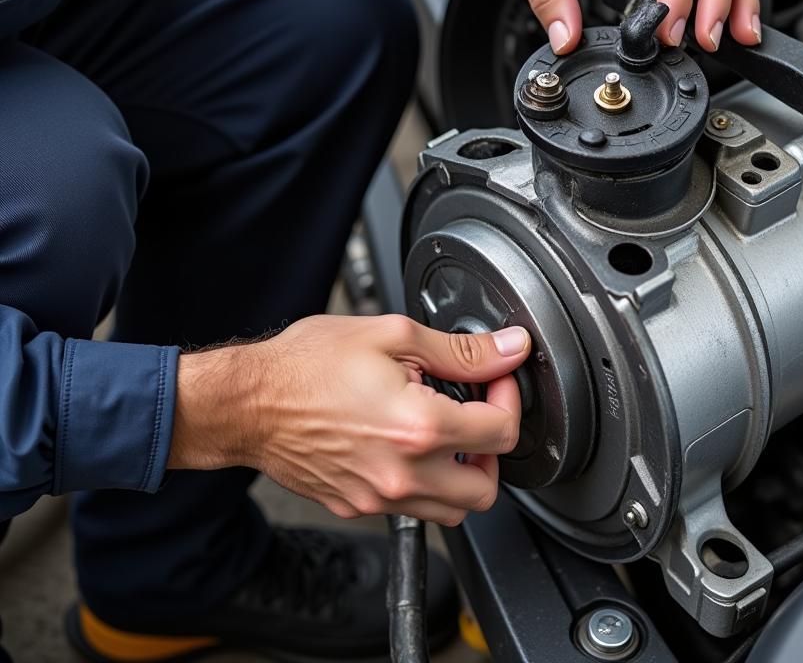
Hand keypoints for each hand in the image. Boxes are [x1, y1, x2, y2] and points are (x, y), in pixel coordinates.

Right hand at [169, 314, 531, 525]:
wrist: (249, 402)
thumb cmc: (308, 365)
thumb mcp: (394, 336)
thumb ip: (462, 350)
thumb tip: (509, 349)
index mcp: (419, 429)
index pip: (502, 432)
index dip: (509, 398)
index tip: (496, 380)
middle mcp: (403, 475)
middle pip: (485, 490)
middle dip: (493, 449)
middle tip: (477, 413)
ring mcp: (378, 499)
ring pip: (451, 511)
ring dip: (462, 474)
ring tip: (445, 431)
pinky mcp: (357, 506)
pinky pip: (409, 509)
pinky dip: (422, 483)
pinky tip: (405, 443)